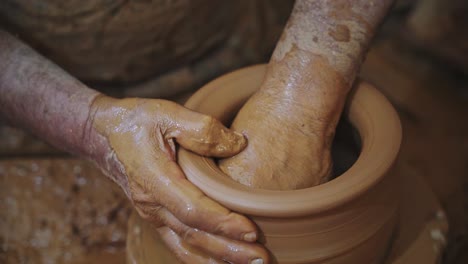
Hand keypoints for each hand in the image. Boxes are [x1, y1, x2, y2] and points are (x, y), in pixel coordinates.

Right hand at [89, 96, 268, 263]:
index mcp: (154, 179)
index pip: (192, 210)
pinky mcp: (157, 215)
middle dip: (229, 250)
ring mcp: (152, 213)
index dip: (222, 223)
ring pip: (187, 245)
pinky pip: (179, 243)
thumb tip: (239, 144)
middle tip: (262, 259)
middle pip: (193, 235)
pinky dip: (201, 257)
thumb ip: (203, 130)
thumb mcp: (168, 114)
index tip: (251, 231)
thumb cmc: (135, 121)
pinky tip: (222, 261)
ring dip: (219, 258)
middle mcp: (151, 203)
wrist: (103, 133)